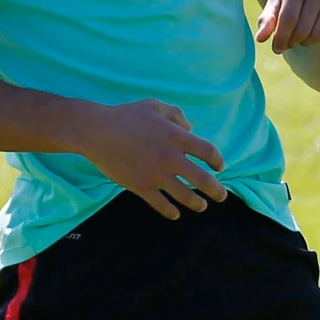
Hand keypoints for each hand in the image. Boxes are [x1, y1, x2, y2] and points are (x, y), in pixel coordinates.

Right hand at [70, 98, 227, 219]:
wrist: (97, 132)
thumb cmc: (126, 116)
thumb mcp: (155, 106)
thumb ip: (176, 115)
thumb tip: (190, 128)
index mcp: (177, 137)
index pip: (208, 152)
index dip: (218, 161)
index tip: (219, 167)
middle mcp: (171, 158)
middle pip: (203, 179)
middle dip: (216, 190)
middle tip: (221, 196)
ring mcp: (156, 175)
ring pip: (185, 196)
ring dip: (197, 203)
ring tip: (201, 206)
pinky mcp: (141, 187)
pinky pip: (161, 204)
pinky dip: (170, 211)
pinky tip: (175, 214)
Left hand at [255, 0, 319, 55]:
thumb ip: (267, 18)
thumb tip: (260, 39)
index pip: (288, 19)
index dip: (281, 38)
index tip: (277, 48)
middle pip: (303, 29)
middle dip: (292, 42)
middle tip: (289, 43)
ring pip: (319, 33)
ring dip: (307, 42)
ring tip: (302, 38)